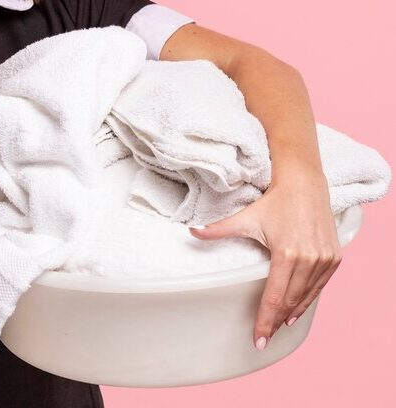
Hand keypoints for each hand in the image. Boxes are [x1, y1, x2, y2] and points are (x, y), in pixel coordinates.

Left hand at [188, 168, 341, 350]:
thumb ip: (218, 229)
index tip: (259, 339)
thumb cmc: (274, 203)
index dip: (265, 320)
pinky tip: (298, 310)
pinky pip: (320, 286)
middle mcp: (308, 260)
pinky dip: (309, 300)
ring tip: (280, 326)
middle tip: (265, 337)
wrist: (305, 186)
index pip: (273, 296)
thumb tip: (191, 232)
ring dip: (293, 313)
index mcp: (286, 254)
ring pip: (307, 296)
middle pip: (290, 301)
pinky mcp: (334, 259)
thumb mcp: (245, 217)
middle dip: (276, 321)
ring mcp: (324, 260)